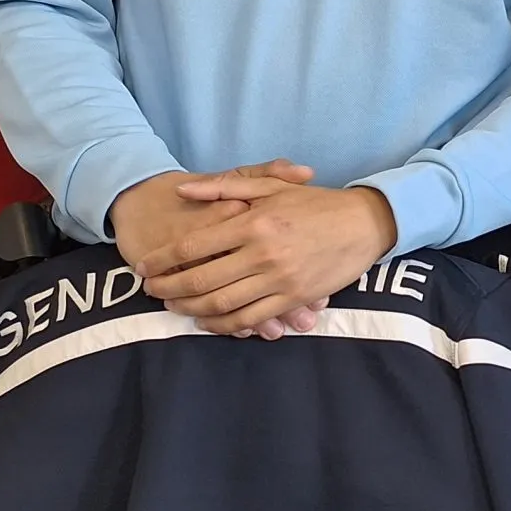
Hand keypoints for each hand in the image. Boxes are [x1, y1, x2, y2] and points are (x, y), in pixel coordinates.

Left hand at [142, 170, 398, 336]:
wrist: (366, 224)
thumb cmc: (317, 203)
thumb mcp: (272, 186)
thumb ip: (226, 186)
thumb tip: (183, 190)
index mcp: (255, 222)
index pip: (194, 246)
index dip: (162, 260)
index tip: (144, 267)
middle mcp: (263, 253)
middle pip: (201, 280)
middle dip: (168, 288)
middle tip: (151, 290)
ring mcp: (279, 279)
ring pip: (221, 304)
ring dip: (189, 309)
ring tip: (173, 306)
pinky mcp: (294, 299)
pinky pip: (249, 319)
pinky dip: (222, 325)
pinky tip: (208, 320)